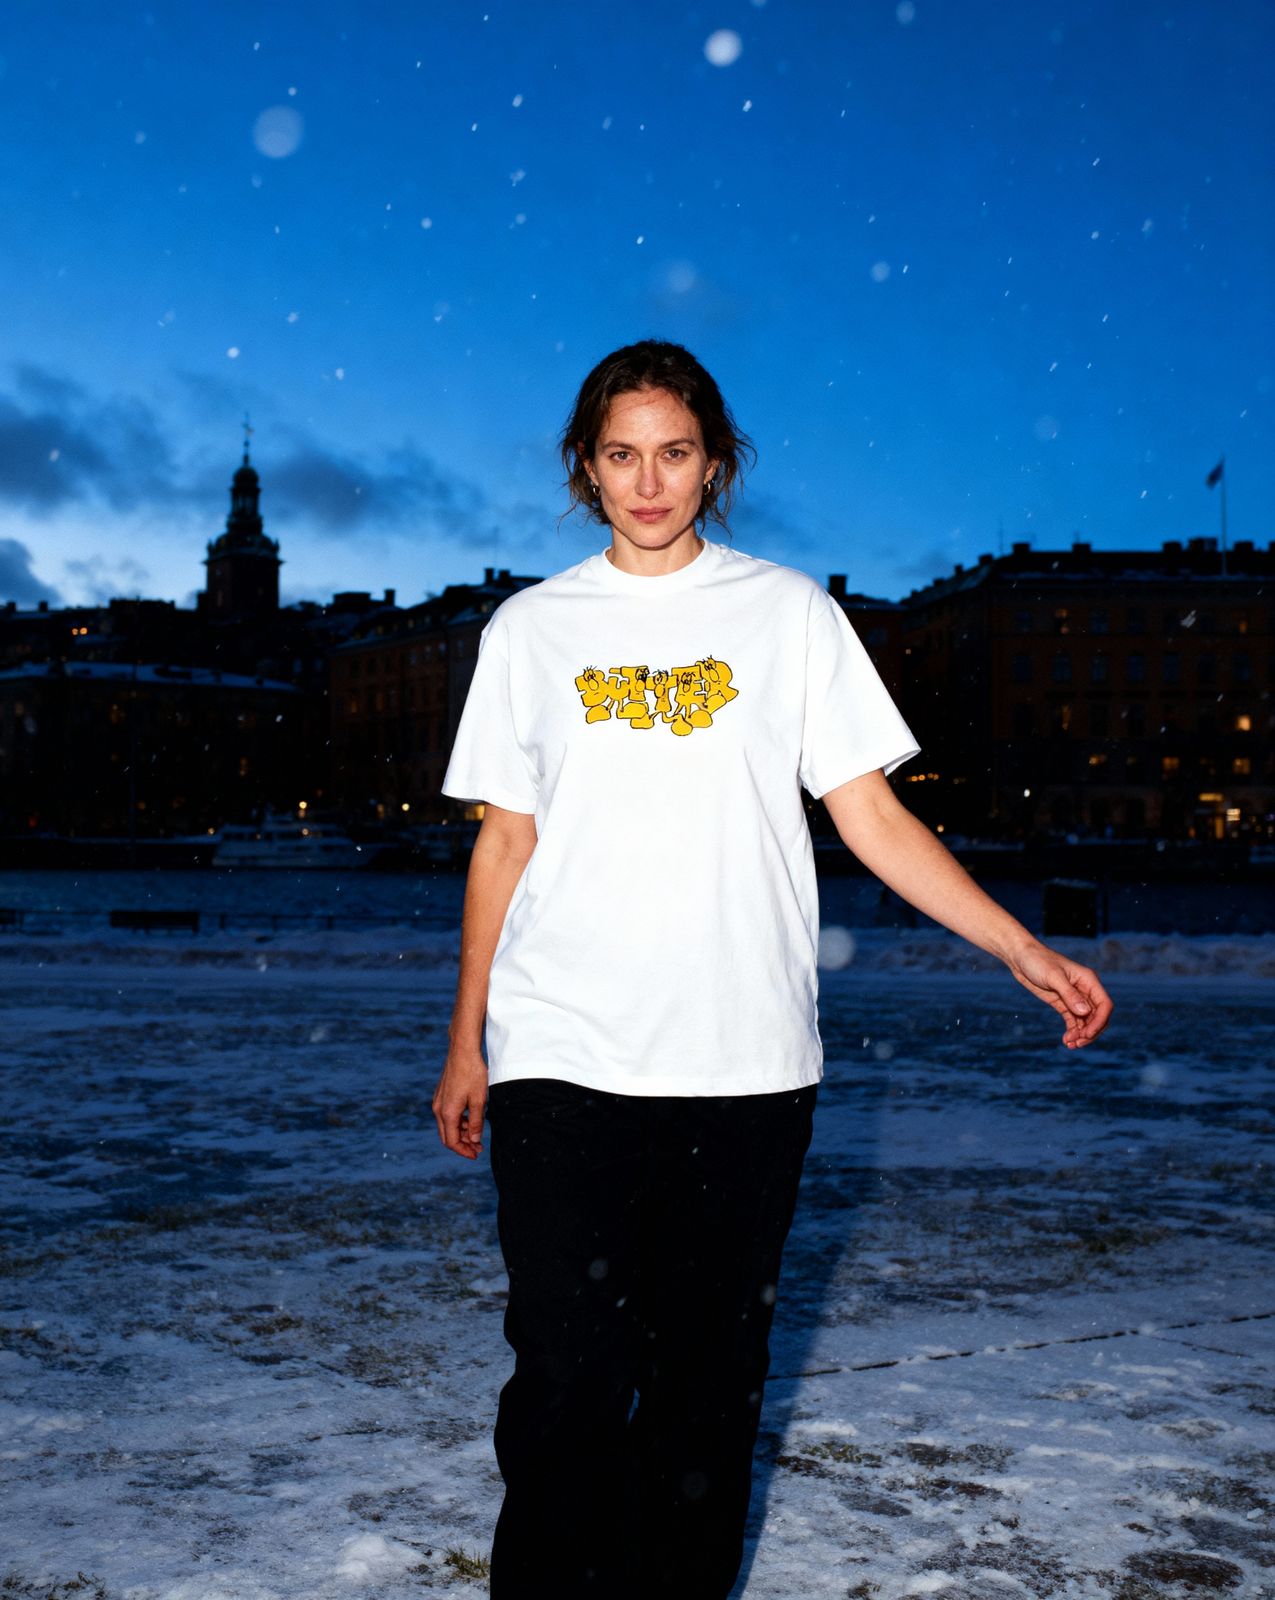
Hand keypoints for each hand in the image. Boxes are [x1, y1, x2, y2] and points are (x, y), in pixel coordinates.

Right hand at [432, 1043, 488, 1159]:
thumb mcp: (479, 1100)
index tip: (476, 1155)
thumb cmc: (472, 1073)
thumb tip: (474, 1141)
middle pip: (447, 1136)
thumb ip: (476, 1123)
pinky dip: (458, 1121)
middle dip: (462, 1145)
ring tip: (477, 1133)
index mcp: (447, 1113)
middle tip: (477, 1148)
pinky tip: (471, 1119)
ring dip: (461, 1133)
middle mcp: (438, 1109)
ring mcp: (438, 1101)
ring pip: (447, 1126)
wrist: (462, 1051)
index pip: (452, 1142)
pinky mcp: (441, 1095)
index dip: (464, 1151)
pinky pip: (447, 1115)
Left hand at [1005, 938, 1112, 1048]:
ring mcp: (1074, 998)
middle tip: (1077, 1043)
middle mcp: (1085, 990)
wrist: (1021, 957)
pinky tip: (1066, 1040)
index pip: (1104, 1004)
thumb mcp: (1053, 976)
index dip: (1100, 1021)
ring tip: (1069, 1044)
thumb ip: (1069, 994)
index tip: (1087, 1034)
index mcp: (1088, 980)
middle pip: (1097, 1016)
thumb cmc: (1037, 961)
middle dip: (1090, 1031)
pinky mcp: (1063, 1003)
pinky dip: (1073, 1031)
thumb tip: (1085, 1012)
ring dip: (1081, 1034)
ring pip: (1086, 1021)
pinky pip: (1073, 1021)